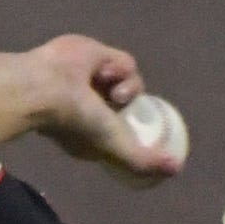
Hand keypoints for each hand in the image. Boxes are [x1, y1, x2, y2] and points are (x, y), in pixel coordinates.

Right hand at [27, 36, 179, 184]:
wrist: (48, 88)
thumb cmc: (77, 123)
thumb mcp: (115, 148)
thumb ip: (143, 160)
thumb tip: (176, 169)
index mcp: (97, 129)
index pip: (127, 127)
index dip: (139, 126)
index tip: (150, 130)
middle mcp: (97, 105)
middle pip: (134, 103)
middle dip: (133, 105)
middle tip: (126, 108)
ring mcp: (98, 80)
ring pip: (134, 81)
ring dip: (127, 87)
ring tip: (110, 91)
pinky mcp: (98, 54)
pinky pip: (125, 61)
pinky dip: (118, 67)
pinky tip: (101, 71)